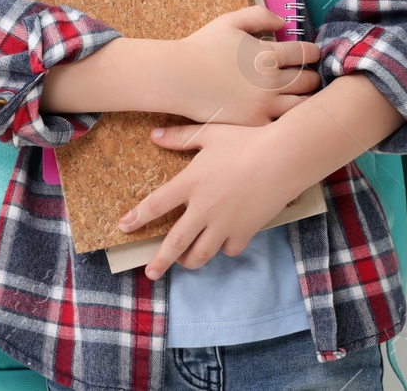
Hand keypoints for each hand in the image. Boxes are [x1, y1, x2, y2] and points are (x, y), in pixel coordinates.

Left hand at [115, 118, 303, 279]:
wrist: (283, 159)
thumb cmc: (246, 141)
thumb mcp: (209, 134)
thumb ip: (180, 137)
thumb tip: (154, 136)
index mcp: (190, 183)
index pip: (156, 205)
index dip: (137, 218)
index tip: (123, 227)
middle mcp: (203, 208)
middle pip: (175, 242)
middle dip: (160, 260)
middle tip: (150, 273)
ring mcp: (224, 223)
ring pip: (201, 253)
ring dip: (190, 260)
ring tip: (184, 263)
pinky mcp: (245, 231)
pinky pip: (229, 249)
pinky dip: (224, 249)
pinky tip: (222, 244)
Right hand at [172, 5, 320, 126]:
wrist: (179, 78)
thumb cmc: (202, 47)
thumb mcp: (230, 21)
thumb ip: (259, 15)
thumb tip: (283, 22)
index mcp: (268, 55)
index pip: (305, 54)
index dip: (313, 52)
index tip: (312, 53)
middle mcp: (271, 81)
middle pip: (309, 81)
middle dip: (313, 76)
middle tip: (311, 75)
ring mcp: (264, 105)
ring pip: (302, 106)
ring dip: (307, 99)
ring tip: (303, 94)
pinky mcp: (254, 123)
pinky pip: (283, 123)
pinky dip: (289, 117)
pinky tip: (286, 112)